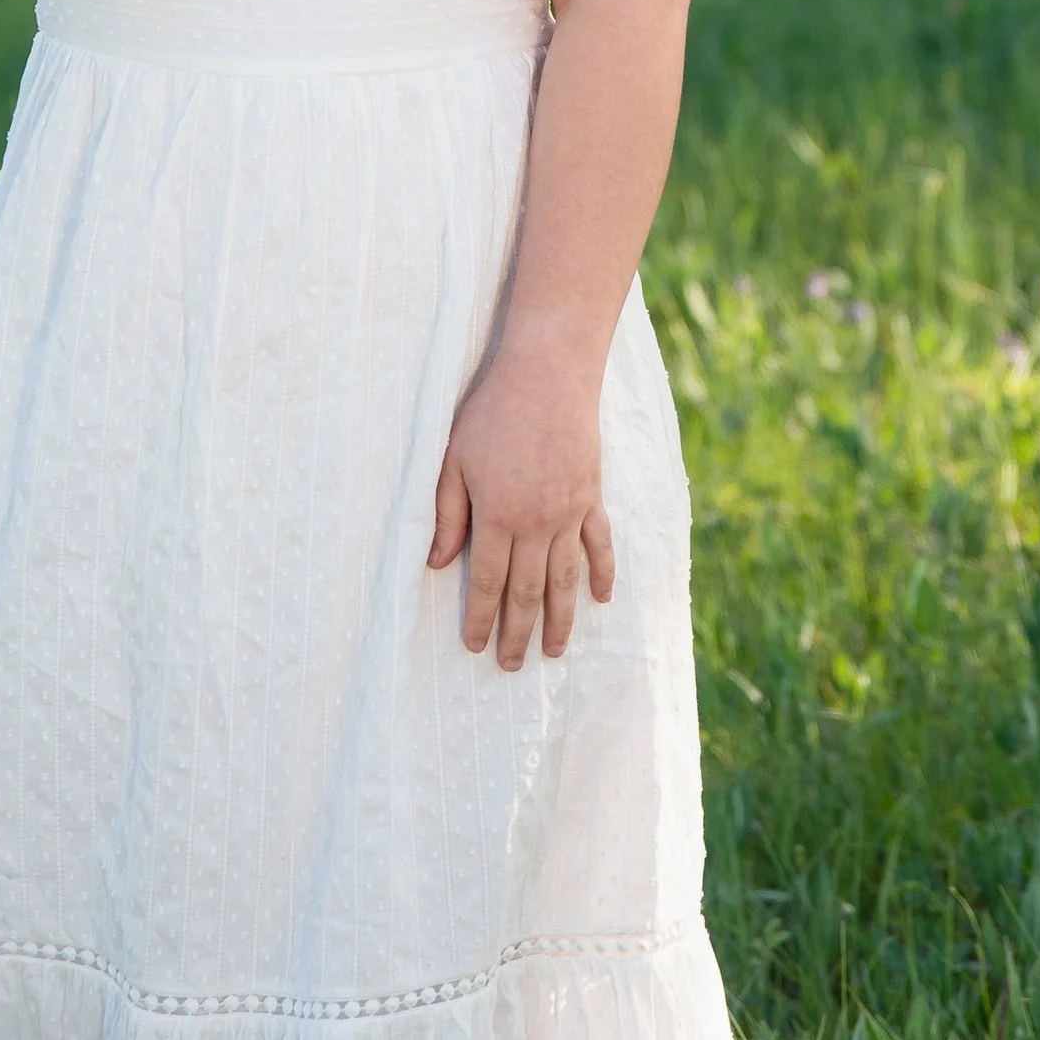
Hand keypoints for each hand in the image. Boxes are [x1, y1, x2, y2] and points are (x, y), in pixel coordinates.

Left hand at [427, 351, 616, 667]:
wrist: (548, 375)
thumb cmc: (492, 413)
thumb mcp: (453, 460)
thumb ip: (447, 514)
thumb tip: (436, 564)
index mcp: (498, 516)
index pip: (486, 581)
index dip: (479, 618)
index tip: (474, 646)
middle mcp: (536, 523)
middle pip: (527, 591)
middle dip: (518, 632)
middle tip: (511, 664)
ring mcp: (569, 513)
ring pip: (565, 579)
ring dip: (561, 620)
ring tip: (554, 652)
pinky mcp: (591, 498)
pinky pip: (600, 545)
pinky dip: (603, 574)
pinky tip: (602, 600)